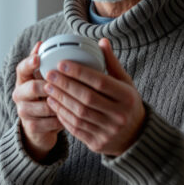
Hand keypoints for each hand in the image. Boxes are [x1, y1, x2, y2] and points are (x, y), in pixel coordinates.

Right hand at [12, 41, 63, 160]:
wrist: (40, 127)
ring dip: (59, 104)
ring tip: (73, 102)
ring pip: (43, 106)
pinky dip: (62, 119)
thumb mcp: (43, 79)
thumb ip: (43, 63)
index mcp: (23, 80)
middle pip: (32, 87)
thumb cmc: (45, 97)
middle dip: (48, 86)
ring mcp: (23, 111)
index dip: (29, 63)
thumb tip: (41, 42)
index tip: (38, 58)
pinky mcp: (31, 127)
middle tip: (62, 85)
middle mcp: (19, 94)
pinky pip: (49, 122)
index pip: (21, 68)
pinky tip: (70, 116)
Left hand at [43, 38, 144, 156]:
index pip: (100, 82)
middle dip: (65, 85)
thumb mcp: (125, 83)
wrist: (135, 137)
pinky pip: (75, 128)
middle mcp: (120, 116)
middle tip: (50, 74)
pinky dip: (62, 115)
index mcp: (127, 98)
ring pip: (79, 114)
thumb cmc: (127, 103)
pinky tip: (53, 103)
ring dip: (60, 99)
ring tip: (48, 87)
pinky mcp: (97, 143)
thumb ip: (112, 64)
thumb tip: (102, 42)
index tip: (61, 63)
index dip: (79, 72)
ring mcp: (108, 132)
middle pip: (87, 98)